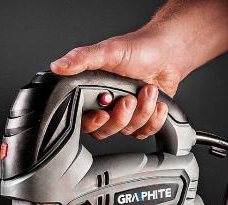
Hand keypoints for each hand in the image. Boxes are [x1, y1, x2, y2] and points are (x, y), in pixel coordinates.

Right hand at [51, 30, 182, 139]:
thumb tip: (58, 66)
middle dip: (120, 118)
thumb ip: (82, 59)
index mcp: (94, 94)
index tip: (102, 114)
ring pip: (127, 131)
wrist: (169, 51)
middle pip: (105, 131)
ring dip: (142, 111)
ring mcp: (126, 115)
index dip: (92, 122)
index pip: (84, 121)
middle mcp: (108, 107)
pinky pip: (145, 132)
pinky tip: (157, 102)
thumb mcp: (107, 51)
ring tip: (148, 91)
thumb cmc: (139, 49)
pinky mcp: (143, 119)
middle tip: (129, 99)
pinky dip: (154, 119)